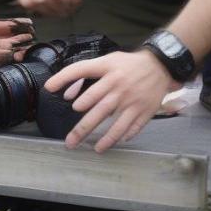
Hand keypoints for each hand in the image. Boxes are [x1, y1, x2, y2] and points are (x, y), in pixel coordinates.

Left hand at [46, 50, 178, 152]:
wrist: (160, 65)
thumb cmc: (128, 65)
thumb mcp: (108, 61)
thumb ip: (87, 76)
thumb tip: (68, 96)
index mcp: (107, 69)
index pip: (81, 70)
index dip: (65, 77)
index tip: (49, 88)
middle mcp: (118, 85)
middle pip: (98, 108)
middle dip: (82, 127)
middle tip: (70, 141)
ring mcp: (132, 99)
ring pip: (117, 123)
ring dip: (105, 138)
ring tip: (95, 149)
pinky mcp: (145, 110)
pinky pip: (133, 126)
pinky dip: (124, 135)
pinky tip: (116, 142)